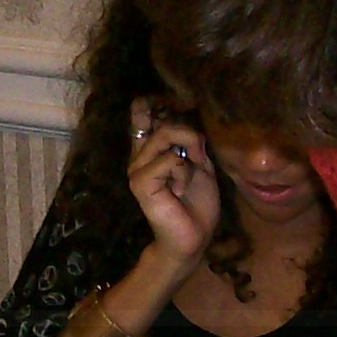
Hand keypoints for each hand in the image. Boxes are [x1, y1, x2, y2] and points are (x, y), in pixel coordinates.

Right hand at [126, 99, 220, 265]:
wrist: (193, 238)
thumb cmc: (197, 204)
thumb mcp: (200, 166)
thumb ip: (192, 144)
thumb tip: (187, 127)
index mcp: (151, 151)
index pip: (141, 116)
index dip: (149, 104)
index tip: (158, 99)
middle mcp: (139, 156)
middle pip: (164, 122)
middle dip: (189, 135)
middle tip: (196, 159)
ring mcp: (136, 168)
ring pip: (166, 135)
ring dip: (188, 157)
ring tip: (184, 182)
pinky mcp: (140, 181)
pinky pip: (169, 160)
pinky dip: (183, 174)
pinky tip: (177, 192)